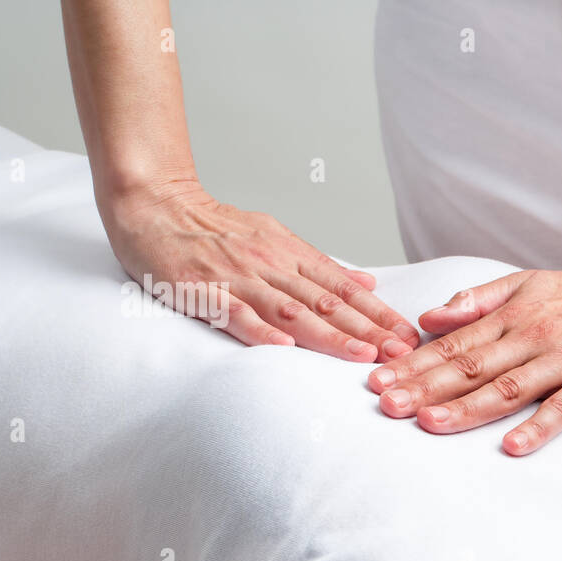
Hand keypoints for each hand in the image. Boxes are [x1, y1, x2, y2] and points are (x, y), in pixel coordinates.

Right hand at [104, 179, 418, 360]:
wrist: (154, 205)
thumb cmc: (214, 228)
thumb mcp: (276, 238)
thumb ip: (320, 266)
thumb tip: (368, 284)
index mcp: (290, 253)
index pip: (344, 288)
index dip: (378, 313)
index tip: (407, 335)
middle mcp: (270, 264)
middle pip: (327, 302)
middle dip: (367, 330)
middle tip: (400, 352)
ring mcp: (237, 277)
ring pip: (291, 310)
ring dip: (330, 335)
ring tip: (362, 355)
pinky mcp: (202, 289)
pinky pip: (235, 313)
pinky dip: (261, 331)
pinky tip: (285, 348)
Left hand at [367, 256, 561, 453]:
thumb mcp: (526, 282)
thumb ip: (477, 300)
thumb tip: (428, 318)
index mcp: (512, 316)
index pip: (453, 343)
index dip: (414, 364)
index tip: (379, 380)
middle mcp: (532, 337)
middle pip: (471, 367)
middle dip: (425, 387)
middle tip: (387, 405)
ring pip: (508, 387)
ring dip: (467, 407)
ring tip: (429, 423)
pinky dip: (538, 427)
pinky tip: (513, 446)